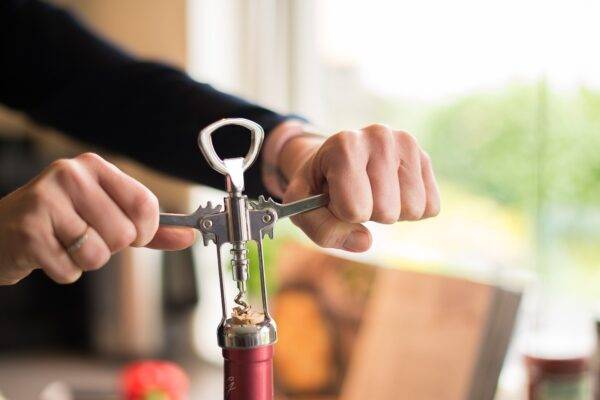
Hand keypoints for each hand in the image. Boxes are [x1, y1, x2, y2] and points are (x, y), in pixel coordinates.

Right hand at [0, 153, 194, 284]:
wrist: (1, 231)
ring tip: (64, 243)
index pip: (146, 204)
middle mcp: (70, 175)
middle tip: (83, 236)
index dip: (145, 232)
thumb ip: (150, 228)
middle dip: (109, 247)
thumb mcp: (107, 215)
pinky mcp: (28, 230)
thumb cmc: (62, 223)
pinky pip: (70, 270)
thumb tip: (189, 236)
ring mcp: (46, 199)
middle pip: (123, 234)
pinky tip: (47, 253)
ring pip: (98, 254)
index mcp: (95, 167)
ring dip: (85, 261)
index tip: (133, 235)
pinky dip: (63, 271)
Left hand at [273, 123, 439, 251]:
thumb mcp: (303, 207)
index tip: (335, 196)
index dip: (343, 214)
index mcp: (344, 145)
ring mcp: (406, 144)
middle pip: (387, 212)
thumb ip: (323, 229)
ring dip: (392, 213)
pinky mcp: (424, 157)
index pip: (355, 209)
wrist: (335, 158)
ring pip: (413, 210)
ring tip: (373, 192)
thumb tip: (365, 241)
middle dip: (369, 215)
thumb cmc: (319, 185)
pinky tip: (392, 192)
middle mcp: (379, 136)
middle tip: (356, 194)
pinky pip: (430, 207)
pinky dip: (410, 210)